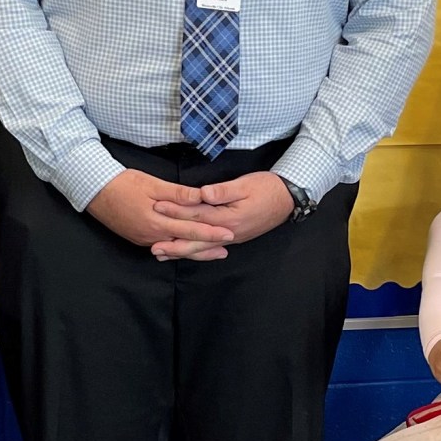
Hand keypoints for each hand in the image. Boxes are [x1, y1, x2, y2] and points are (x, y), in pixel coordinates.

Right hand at [87, 169, 235, 255]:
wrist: (94, 191)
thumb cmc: (123, 184)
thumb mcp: (152, 184)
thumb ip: (178, 194)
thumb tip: (201, 197)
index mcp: (157, 222)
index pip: (190, 229)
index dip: (211, 232)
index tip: (229, 234)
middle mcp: (152, 236)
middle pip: (185, 245)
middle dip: (207, 247)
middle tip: (227, 249)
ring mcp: (144, 239)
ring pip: (174, 248)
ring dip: (194, 251)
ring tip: (212, 252)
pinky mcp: (139, 238)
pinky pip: (163, 246)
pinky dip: (177, 248)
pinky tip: (186, 248)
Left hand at [150, 172, 294, 259]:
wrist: (288, 198)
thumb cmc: (266, 188)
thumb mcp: (245, 184)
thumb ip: (223, 191)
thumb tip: (203, 193)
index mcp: (229, 218)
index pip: (197, 216)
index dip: (176, 211)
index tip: (157, 207)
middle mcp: (228, 232)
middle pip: (196, 240)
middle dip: (173, 244)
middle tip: (152, 248)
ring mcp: (232, 238)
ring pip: (202, 248)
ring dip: (181, 252)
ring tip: (162, 255)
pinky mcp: (233, 237)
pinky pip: (210, 248)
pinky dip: (196, 251)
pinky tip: (186, 253)